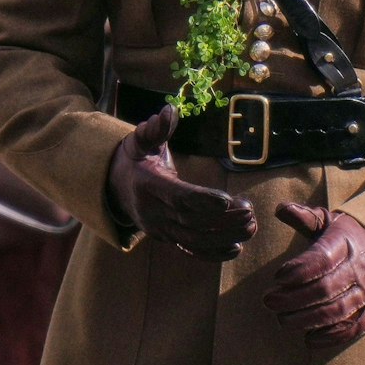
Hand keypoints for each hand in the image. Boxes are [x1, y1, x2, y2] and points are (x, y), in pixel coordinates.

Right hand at [105, 104, 255, 259]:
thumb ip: (156, 129)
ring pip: (194, 239)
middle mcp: (152, 211)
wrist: (114, 187)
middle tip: (250, 211)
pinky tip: (236, 248)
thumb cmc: (135, 159)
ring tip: (251, 226)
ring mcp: (159, 228)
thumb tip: (170, 110)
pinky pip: (190, 251)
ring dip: (225, 237)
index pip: (178, 196)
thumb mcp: (140, 141)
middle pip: (191, 220)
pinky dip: (214, 253)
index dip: (203, 199)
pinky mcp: (166, 239)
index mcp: (147, 185)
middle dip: (224, 219)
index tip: (227, 198)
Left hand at [262, 202, 364, 346]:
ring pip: (338, 310)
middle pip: (326, 288)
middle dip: (295, 298)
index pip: (322, 259)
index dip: (300, 270)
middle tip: (269, 302)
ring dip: (308, 319)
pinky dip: (332, 336)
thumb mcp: (328, 220)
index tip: (277, 276)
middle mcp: (359, 269)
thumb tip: (280, 209)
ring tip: (282, 320)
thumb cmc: (345, 236)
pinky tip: (309, 339)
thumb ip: (304, 216)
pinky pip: (354, 327)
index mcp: (345, 244)